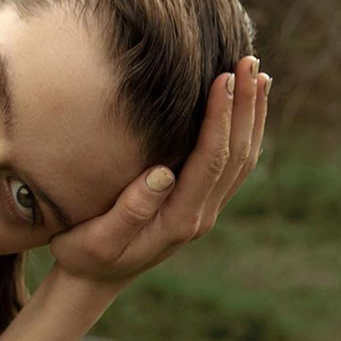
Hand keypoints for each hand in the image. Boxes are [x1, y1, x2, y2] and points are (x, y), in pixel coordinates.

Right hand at [49, 56, 269, 291]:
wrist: (91, 282)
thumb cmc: (83, 257)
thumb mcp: (95, 241)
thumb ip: (129, 212)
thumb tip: (163, 172)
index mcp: (178, 220)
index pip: (211, 161)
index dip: (220, 117)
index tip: (223, 76)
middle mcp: (200, 217)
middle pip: (237, 156)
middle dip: (245, 106)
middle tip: (247, 59)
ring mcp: (204, 212)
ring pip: (242, 161)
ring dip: (252, 116)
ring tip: (256, 72)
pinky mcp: (199, 206)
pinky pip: (233, 167)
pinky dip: (244, 132)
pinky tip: (245, 105)